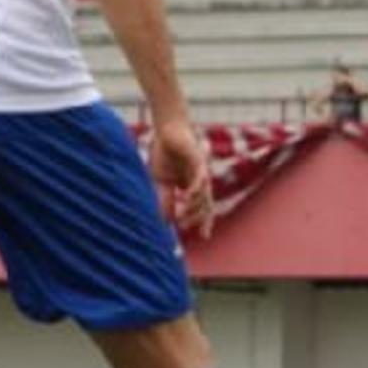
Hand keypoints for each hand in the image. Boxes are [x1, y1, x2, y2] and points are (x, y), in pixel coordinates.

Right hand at [148, 118, 213, 239]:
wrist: (166, 131)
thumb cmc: (164, 154)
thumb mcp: (161, 182)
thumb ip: (165, 200)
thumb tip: (166, 220)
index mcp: (192, 186)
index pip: (202, 208)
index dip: (204, 222)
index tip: (204, 237)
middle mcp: (200, 181)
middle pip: (206, 204)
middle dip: (199, 218)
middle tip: (188, 227)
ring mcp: (200, 172)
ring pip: (204, 194)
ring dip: (195, 207)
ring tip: (183, 216)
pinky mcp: (197, 161)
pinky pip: (200, 177)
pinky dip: (195, 189)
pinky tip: (188, 197)